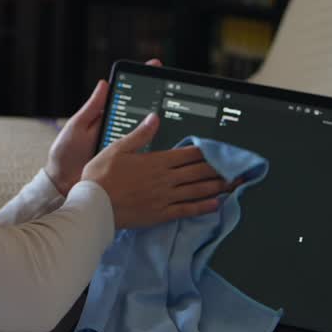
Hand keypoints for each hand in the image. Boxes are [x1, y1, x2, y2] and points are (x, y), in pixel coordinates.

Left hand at [46, 59, 163, 195]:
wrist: (63, 183)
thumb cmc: (66, 153)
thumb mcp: (77, 127)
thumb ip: (92, 107)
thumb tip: (104, 82)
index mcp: (107, 117)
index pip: (127, 94)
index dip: (141, 80)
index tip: (156, 65)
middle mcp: (119, 129)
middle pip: (142, 110)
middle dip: (159, 95)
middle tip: (173, 82)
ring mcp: (125, 145)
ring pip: (148, 130)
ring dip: (162, 120)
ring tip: (176, 105)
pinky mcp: (129, 161)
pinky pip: (145, 151)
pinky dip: (158, 144)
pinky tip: (171, 136)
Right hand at [83, 113, 231, 229]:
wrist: (94, 206)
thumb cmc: (101, 176)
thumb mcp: (118, 148)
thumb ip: (140, 133)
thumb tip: (155, 117)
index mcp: (156, 161)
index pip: (188, 154)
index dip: (207, 152)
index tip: (222, 150)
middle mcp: (165, 179)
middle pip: (198, 172)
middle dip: (219, 169)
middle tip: (238, 168)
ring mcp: (164, 197)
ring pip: (197, 190)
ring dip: (217, 186)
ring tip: (233, 184)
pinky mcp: (161, 213)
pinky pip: (187, 210)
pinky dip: (203, 207)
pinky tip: (216, 205)